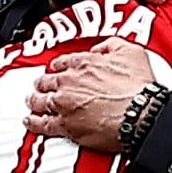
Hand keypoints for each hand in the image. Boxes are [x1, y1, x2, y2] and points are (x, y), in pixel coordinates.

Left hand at [25, 38, 155, 152]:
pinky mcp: (66, 126)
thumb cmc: (138, 87)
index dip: (58, 66)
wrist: (141, 114)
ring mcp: (64, 104)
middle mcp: (68, 82)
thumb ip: (111, 46)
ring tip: (31, 101)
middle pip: (47, 81)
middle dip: (43, 82)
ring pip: (40, 101)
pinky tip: (30, 121)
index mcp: (82, 63)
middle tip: (41, 85)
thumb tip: (101, 49)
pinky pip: (42, 124)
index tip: (56, 69)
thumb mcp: (130, 51)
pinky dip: (34, 122)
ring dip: (34, 100)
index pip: (62, 62)